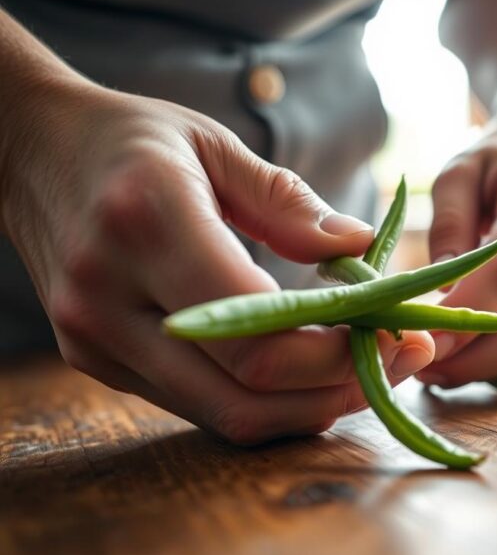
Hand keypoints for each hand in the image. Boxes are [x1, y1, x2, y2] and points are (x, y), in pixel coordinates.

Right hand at [0, 81, 434, 443]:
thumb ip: (289, 203)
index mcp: (146, 221)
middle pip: (243, 394)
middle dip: (337, 392)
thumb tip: (365, 249)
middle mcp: (108, 294)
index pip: (254, 331)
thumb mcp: (215, 145)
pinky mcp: (95, 359)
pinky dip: (264, 398)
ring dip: (307, 406)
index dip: (338, 352)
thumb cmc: (130, 139)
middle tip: (400, 362)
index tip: (400, 335)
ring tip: (366, 369)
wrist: (27, 151)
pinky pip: (198, 404)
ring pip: (223, 415)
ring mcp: (93, 338)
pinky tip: (307, 370)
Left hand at [417, 120, 496, 385]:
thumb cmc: (495, 164)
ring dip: (482, 369)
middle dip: (471, 356)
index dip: (465, 312)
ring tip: (433, 369)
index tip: (419, 335)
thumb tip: (442, 292)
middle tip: (418, 366)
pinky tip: (460, 361)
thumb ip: (448, 225)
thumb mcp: (458, 173)